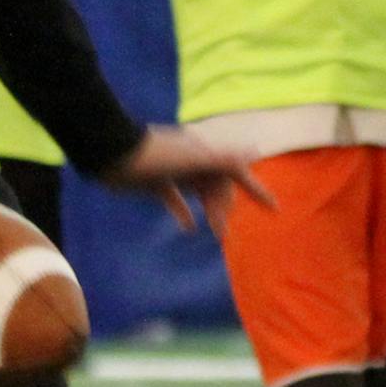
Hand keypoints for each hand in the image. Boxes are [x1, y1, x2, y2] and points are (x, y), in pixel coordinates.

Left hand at [96, 127, 274, 231]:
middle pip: (218, 187)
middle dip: (224, 208)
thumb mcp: (191, 158)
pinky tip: (189, 228)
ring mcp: (175, 172)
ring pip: (200, 194)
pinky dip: (184, 212)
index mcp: (204, 153)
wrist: (111, 154)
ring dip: (209, 212)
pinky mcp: (157, 183)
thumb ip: (222, 158)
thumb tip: (254, 152)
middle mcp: (193, 161)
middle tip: (224, 233)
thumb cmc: (153, 155)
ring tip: (217, 234)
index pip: (237, 173)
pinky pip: (176, 200)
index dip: (257, 190)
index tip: (274, 208)